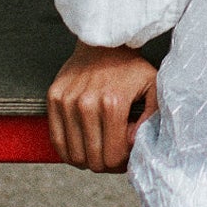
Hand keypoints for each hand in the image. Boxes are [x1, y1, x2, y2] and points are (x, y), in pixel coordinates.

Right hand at [46, 43, 158, 171]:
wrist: (104, 41)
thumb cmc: (130, 66)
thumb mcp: (153, 86)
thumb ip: (151, 118)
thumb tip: (134, 145)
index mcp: (112, 103)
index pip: (112, 156)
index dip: (122, 163)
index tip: (126, 156)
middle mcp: (86, 104)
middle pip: (93, 160)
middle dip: (106, 165)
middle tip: (114, 156)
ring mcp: (67, 102)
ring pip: (73, 155)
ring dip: (87, 160)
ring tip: (98, 150)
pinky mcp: (53, 98)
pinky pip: (56, 140)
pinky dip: (68, 150)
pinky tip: (81, 146)